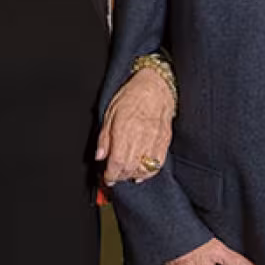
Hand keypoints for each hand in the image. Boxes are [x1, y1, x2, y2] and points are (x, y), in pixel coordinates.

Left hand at [97, 69, 175, 186]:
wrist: (156, 86)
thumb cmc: (133, 96)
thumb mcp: (110, 112)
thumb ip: (104, 137)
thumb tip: (99, 155)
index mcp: (124, 129)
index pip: (117, 162)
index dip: (110, 174)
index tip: (106, 177)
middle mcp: (140, 137)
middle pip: (129, 168)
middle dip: (119, 176)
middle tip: (113, 176)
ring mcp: (154, 140)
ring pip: (143, 169)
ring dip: (132, 175)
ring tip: (126, 173)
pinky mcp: (164, 141)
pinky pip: (158, 164)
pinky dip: (148, 172)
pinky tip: (140, 172)